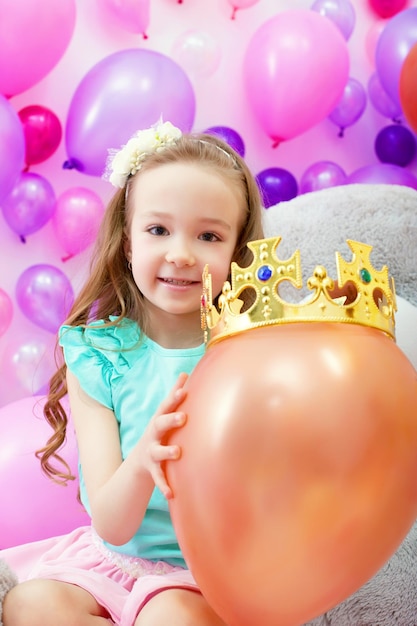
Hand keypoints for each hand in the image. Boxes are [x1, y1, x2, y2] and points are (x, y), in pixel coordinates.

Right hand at [139, 372, 187, 498]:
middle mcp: (153, 435)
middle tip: (183, 417)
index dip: (174, 397)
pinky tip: (171, 494)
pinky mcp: (152, 470)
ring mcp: (151, 452)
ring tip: (178, 452)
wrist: (138, 462)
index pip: (166, 406)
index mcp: (159, 420)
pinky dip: (164, 486)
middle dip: (170, 420)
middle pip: (160, 424)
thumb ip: (174, 394)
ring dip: (167, 451)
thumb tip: (184, 372)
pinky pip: (158, 478)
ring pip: (158, 452)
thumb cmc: (158, 432)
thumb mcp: (164, 414)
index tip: (183, 389)